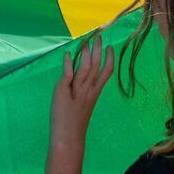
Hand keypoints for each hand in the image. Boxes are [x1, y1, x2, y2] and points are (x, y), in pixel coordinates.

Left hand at [49, 34, 113, 148]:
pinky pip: (67, 74)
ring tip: (87, 41)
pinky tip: (67, 54)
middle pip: (95, 66)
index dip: (109, 59)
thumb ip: (82, 88)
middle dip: (98, 50)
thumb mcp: (81, 103)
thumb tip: (78, 73)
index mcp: (94, 93)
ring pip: (85, 68)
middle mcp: (88, 90)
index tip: (110, 48)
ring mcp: (76, 90)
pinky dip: (67, 63)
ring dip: (85, 54)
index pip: (105, 73)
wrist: (68, 136)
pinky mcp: (63, 91)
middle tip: (99, 36)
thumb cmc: (74, 121)